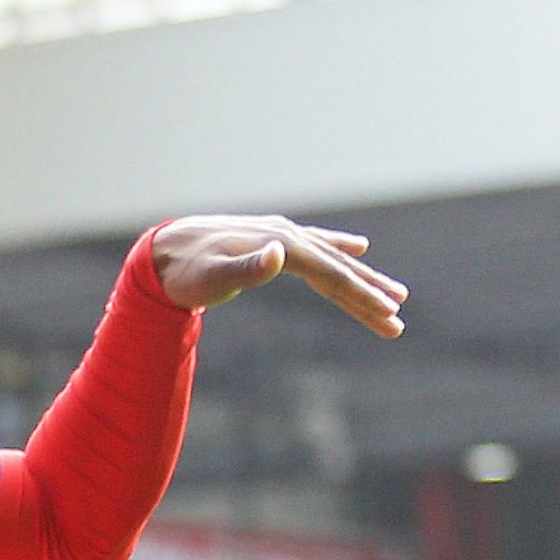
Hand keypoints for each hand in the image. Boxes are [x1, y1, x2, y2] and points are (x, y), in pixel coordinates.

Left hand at [150, 214, 407, 337]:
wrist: (161, 250)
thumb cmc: (184, 272)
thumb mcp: (210, 278)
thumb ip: (244, 269)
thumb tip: (279, 253)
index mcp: (280, 245)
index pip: (331, 275)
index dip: (360, 297)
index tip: (388, 317)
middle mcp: (286, 236)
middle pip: (338, 269)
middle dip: (370, 296)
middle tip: (398, 323)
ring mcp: (280, 236)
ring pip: (332, 260)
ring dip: (363, 279)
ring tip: (395, 296)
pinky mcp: (272, 240)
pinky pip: (317, 247)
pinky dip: (339, 249)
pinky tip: (358, 248)